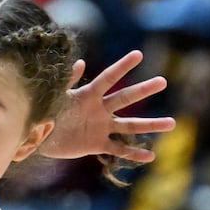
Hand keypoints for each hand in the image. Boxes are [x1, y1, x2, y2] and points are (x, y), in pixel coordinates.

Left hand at [43, 50, 176, 161]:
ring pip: (129, 125)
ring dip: (150, 125)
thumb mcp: (54, 97)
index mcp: (88, 95)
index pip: (108, 78)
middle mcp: (99, 109)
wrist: (37, 138)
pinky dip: (133, 154)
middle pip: (125, 98)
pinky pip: (118, 149)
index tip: (138, 54)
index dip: (122, 67)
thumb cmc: (44, 113)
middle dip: (143, 90)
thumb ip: (67, 81)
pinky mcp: (97, 144)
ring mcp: (100, 127)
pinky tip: (150, 156)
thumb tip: (80, 61)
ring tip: (172, 123)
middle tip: (163, 81)